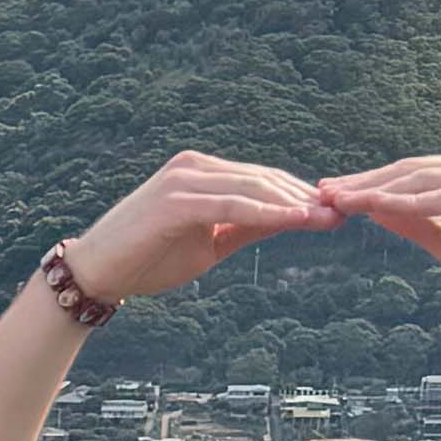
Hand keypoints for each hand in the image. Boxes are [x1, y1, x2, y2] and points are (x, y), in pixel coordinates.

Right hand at [56, 150, 331, 302]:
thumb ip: (244, 228)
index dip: (299, 195)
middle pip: (263, 178)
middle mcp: (194, 167)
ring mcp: (184, 179)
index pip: (261, 180)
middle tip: (343, 212)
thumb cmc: (147, 259)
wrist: (97, 273)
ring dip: (293, 204)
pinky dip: (267, 212)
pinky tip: (295, 221)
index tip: (334, 212)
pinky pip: (232, 204)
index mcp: (202, 173)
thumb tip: (288, 223)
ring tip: (327, 218)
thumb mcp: (207, 243)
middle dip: (305, 197)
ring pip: (253, 188)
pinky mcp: (176, 199)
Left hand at [318, 151, 440, 330]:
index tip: (330, 195)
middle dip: (363, 181)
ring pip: (423, 179)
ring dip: (378, 188)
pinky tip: (380, 206)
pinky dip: (410, 201)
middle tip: (322, 193)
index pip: (408, 174)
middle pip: (409, 170)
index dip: (367, 183)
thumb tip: (377, 212)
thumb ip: (418, 225)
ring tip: (342, 200)